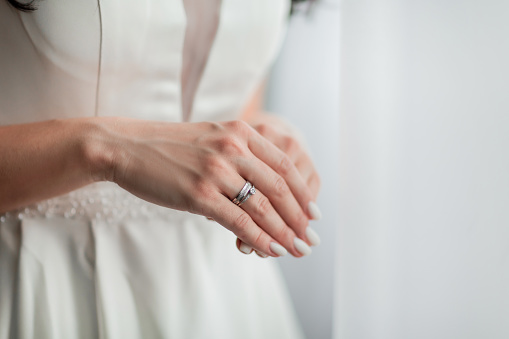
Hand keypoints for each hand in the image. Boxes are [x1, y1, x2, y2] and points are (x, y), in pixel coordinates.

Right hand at [95, 117, 318, 256]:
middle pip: (279, 186)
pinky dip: (259, 238)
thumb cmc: (168, 148)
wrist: (126, 147)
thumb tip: (261, 198)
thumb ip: (239, 159)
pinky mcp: (199, 193)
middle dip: (299, 217)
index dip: (303, 192)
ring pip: (262, 206)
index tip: (313, 213)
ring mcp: (216, 170)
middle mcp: (233, 148)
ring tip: (296, 249)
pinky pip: (239, 220)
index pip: (284, 164)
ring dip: (284, 232)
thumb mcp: (210, 141)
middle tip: (309, 239)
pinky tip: (271, 250)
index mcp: (240, 132)